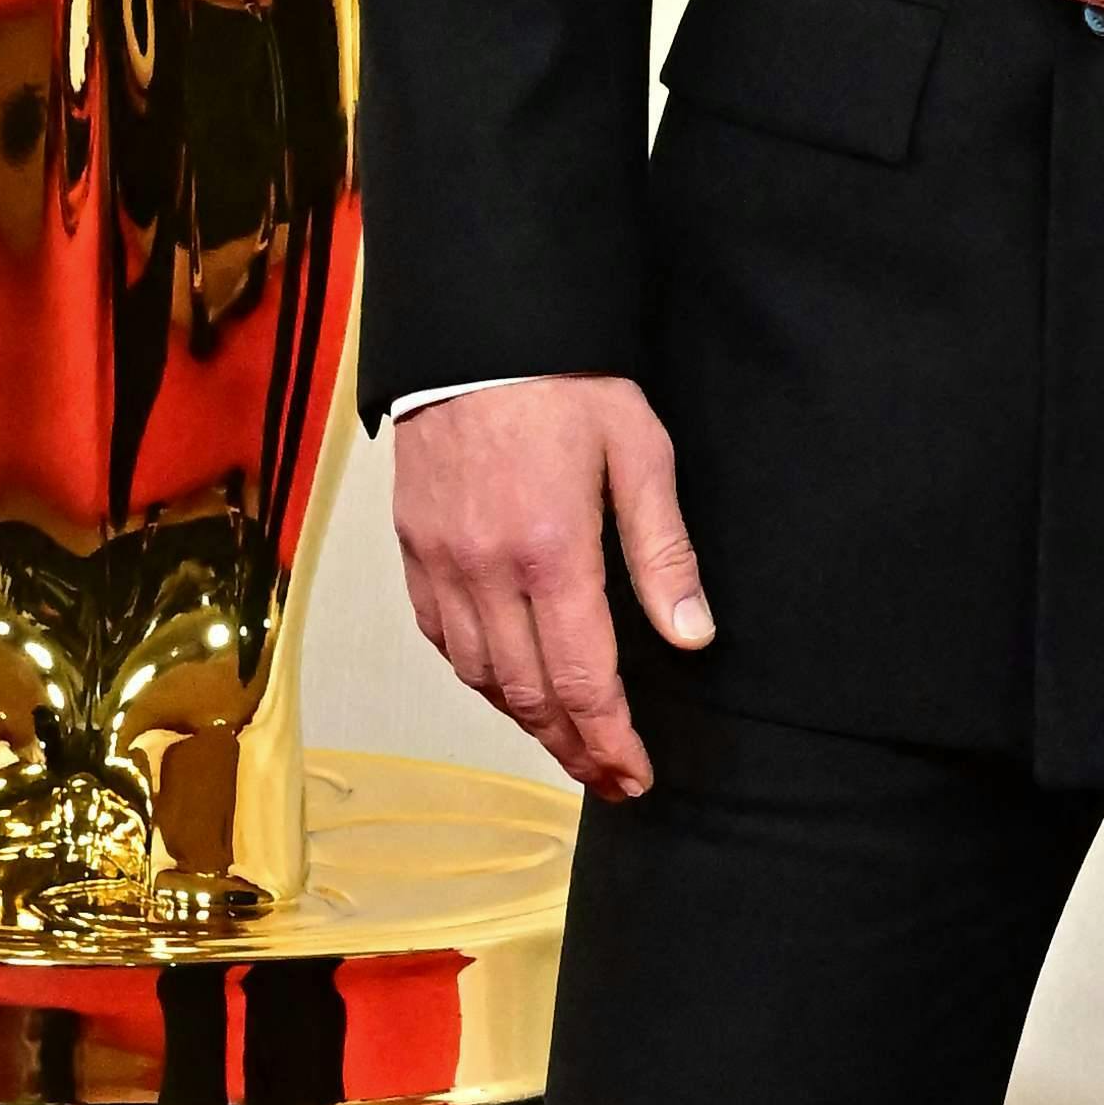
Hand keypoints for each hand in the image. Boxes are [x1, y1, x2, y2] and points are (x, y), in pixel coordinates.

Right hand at [392, 375, 709, 801]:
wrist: (478, 325)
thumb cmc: (566, 378)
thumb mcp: (639, 451)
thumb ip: (663, 552)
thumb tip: (691, 637)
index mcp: (551, 552)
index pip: (583, 681)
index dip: (610, 741)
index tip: (635, 776)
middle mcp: (486, 570)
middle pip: (528, 694)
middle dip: (573, 748)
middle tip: (609, 779)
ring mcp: (440, 561)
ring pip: (478, 675)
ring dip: (525, 719)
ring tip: (567, 741)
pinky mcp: (412, 547)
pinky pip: (440, 637)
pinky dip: (476, 674)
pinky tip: (506, 683)